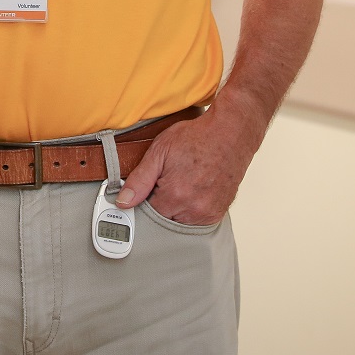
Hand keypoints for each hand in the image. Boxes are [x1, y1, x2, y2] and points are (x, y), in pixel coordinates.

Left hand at [114, 102, 264, 225]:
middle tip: (164, 183)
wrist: (231, 132)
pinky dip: (190, 210)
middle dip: (159, 206)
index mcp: (174, 195)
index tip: (145, 190)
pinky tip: (191, 190)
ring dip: (174, 210)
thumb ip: (139, 179)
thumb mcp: (160, 151)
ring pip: (179, 222)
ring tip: (180, 184)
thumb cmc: (196, 137)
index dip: (143, 201)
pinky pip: (196, 221)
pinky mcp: (218, 212)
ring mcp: (208, 213)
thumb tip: (123, 202)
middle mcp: (193, 209)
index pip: (146, 214)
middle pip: (163, 221)